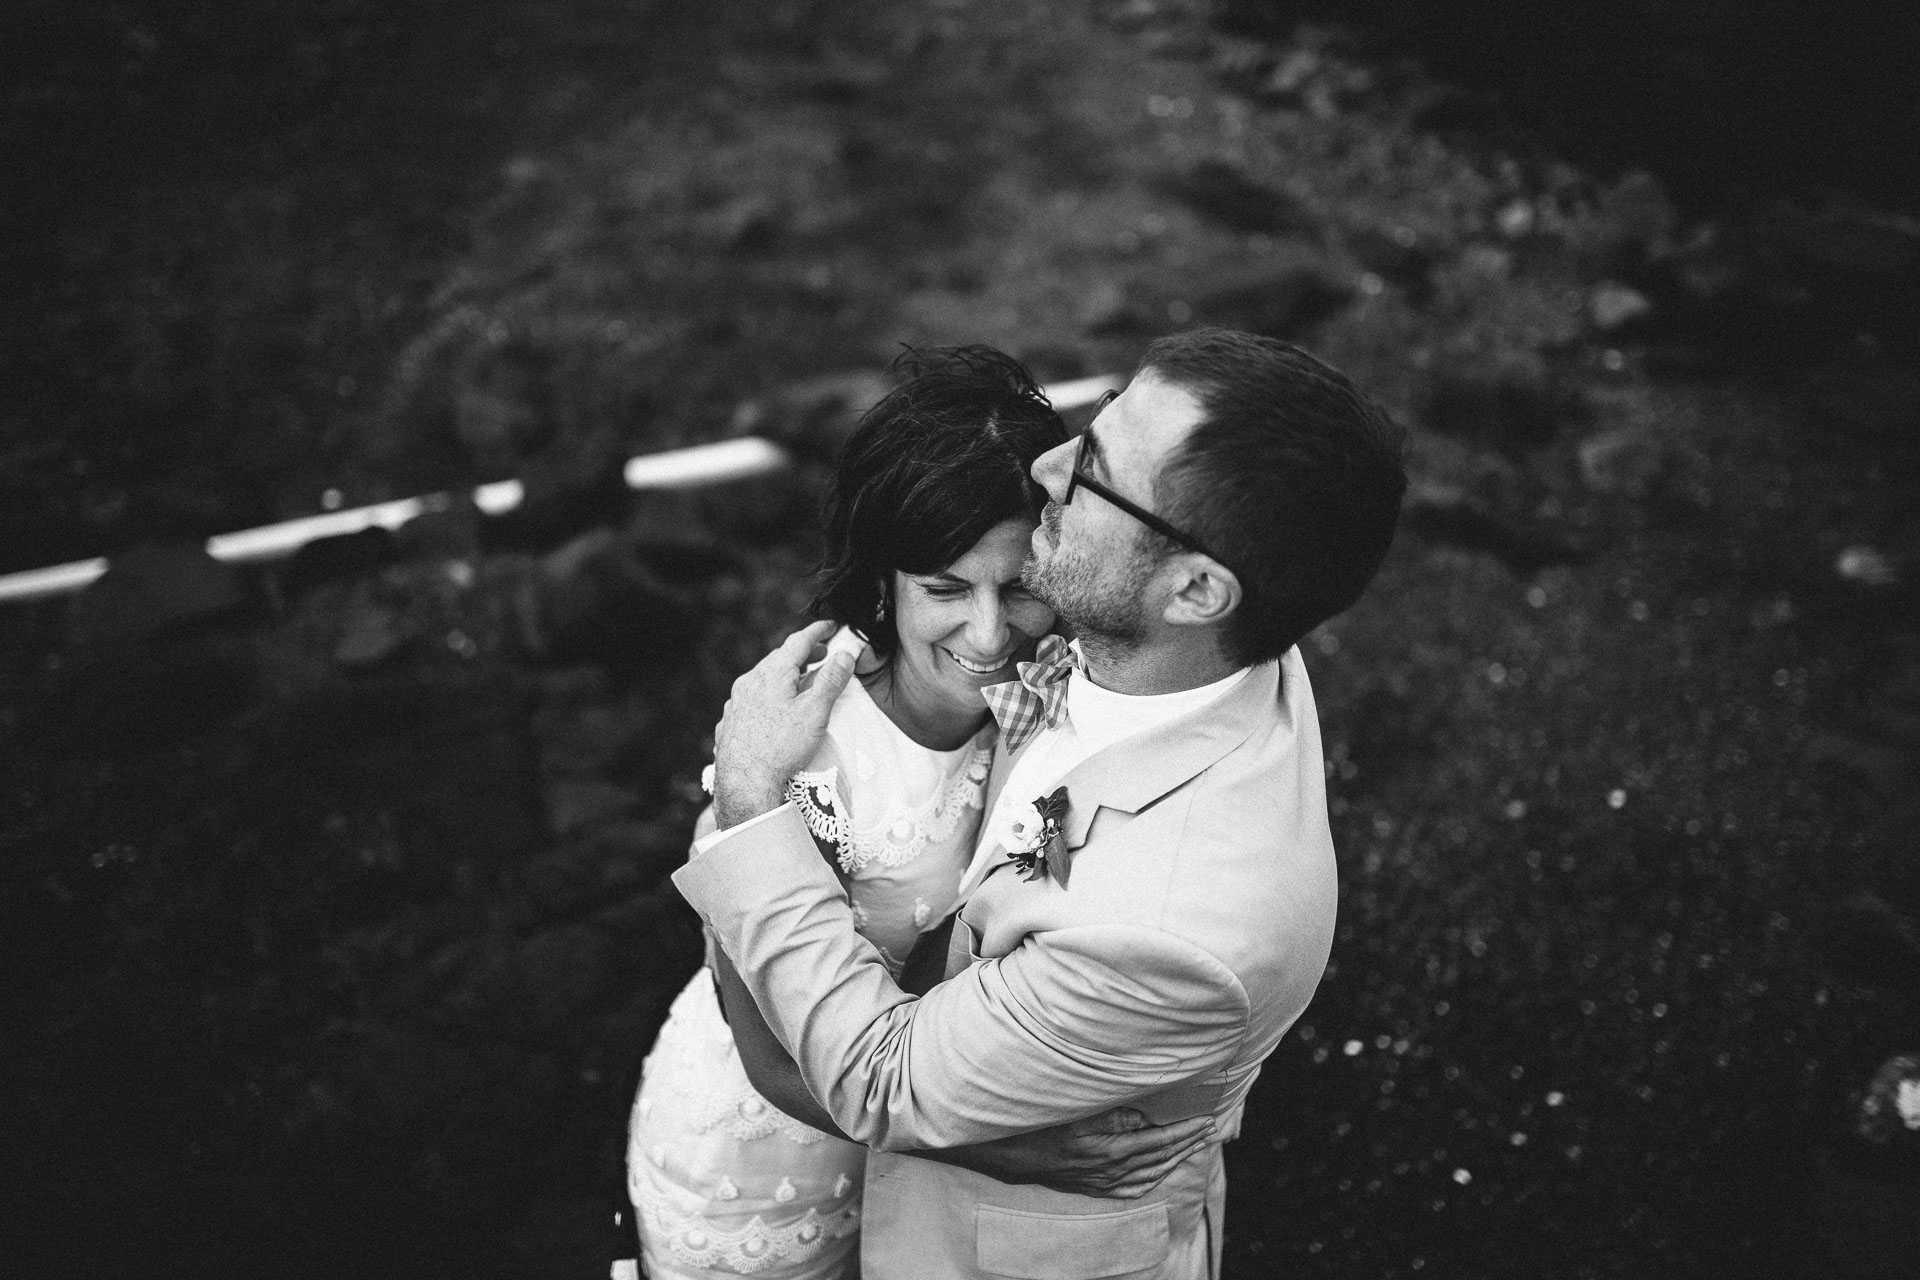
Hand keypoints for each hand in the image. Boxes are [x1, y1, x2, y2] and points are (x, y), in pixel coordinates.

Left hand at [711, 621, 855, 829]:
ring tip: (799, 682)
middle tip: (820, 654)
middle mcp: (749, 682)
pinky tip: (773, 710)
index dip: (817, 631)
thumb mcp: (815, 712)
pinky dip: (767, 696)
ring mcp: (736, 703)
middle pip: (778, 659)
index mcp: (772, 674)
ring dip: (783, 675)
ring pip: (762, 679)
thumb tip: (844, 654)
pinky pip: (750, 700)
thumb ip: (831, 680)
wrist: (745, 782)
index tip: (831, 625)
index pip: (798, 642)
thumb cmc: (782, 747)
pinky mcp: (729, 723)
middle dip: (801, 654)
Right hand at [925, 1107, 1215, 1198]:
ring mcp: (1093, 1180)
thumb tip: (1142, 1112)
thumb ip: (1109, 1107)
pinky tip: (1154, 1171)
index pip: (1158, 1141)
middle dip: (1185, 1144)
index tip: (1208, 1120)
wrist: (994, 1143)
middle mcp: (1104, 1169)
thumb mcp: (1072, 1102)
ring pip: (1145, 1176)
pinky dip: (1146, 1180)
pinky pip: (1125, 1189)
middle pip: (1157, 1160)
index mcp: (1105, 1147)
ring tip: (1190, 1145)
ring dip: (1171, 1160)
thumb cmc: (1032, 1114)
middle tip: (1209, 1130)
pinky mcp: (1083, 1184)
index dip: (1185, 1131)